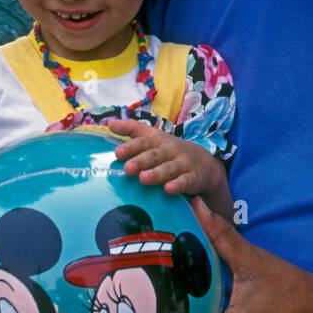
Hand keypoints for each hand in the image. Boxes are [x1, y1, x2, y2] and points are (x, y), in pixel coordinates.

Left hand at [102, 118, 220, 197]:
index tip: (118, 153)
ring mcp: (182, 164)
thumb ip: (131, 129)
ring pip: (169, 169)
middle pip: (155, 155)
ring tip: (143, 179)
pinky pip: (185, 181)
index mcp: (158, 141)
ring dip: (157, 174)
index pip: (143, 142)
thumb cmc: (169, 149)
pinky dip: (178, 185)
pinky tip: (168, 189)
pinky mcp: (192, 177)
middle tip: (128, 168)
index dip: (131, 147)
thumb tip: (109, 122)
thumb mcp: (152, 136)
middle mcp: (170, 150)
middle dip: (142, 161)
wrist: (202, 161)